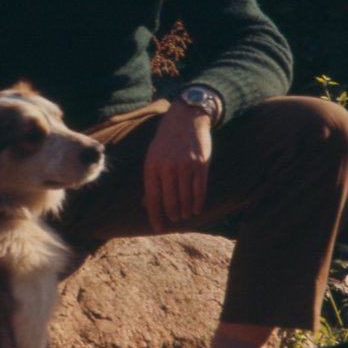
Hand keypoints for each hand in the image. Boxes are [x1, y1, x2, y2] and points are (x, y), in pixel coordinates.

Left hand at [148, 104, 215, 227]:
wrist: (186, 119)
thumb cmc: (165, 141)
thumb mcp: (152, 157)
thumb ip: (150, 180)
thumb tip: (146, 204)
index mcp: (151, 167)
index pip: (152, 199)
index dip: (155, 216)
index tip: (157, 228)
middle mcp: (167, 168)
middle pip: (170, 202)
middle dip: (172, 215)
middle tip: (174, 220)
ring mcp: (185, 166)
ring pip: (186, 198)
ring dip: (185, 211)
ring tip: (184, 215)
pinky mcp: (201, 164)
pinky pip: (200, 190)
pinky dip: (198, 203)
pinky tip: (196, 209)